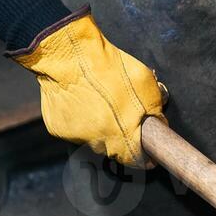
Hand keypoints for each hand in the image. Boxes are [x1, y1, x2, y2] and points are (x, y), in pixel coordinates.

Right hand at [9, 7, 165, 165]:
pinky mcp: (58, 129)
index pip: (136, 160)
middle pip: (114, 151)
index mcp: (124, 134)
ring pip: (92, 142)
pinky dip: (79, 122)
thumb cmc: (110, 67)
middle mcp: (99, 141)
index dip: (144, 159)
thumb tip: (158, 123)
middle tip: (123, 123)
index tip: (148, 157)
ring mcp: (76, 137)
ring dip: (100, 131)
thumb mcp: (146, 84)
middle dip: (122, 142)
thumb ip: (154, 108)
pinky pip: (73, 131)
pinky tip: (82, 104)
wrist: (70, 56)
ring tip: (101, 107)